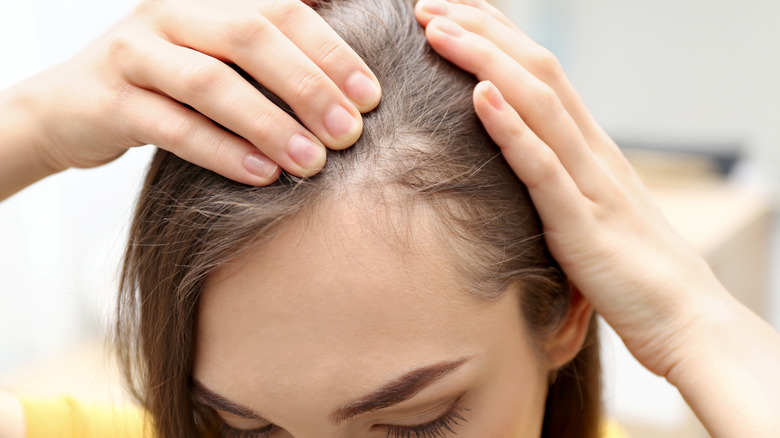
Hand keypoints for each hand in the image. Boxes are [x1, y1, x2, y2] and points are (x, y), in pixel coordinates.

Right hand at [16, 0, 379, 184]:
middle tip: (349, 133)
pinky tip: (262, 175)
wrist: (71, 108)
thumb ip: (268, 59)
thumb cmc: (167, 88)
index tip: (371, 97)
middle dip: (307, 86)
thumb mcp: (216, 60)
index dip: (332, 51)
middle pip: (250, 37)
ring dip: (269, 123)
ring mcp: (134, 54)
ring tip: (312, 161)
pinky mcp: (110, 101)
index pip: (281, 9)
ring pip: (210, 82)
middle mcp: (170, 15)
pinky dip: (222, 151)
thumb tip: (349, 82)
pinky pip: (172, 126)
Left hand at [414, 0, 727, 378]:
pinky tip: (479, 97)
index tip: (455, 12)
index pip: (541, 72)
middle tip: (430, 4)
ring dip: (485, 61)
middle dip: (481, 31)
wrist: (684, 315)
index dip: (497, 37)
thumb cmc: (630, 266)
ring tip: (439, 29)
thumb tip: (520, 161)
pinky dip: (510, 129)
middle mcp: (591, 151)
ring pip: (537, 104)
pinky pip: (542, 168)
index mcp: (590, 146)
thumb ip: (559, 178)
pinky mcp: (582, 224)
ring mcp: (589, 182)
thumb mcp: (590, 208)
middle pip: (535, 70)